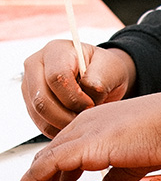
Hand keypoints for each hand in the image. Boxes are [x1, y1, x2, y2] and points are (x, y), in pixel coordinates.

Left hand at [14, 88, 160, 180]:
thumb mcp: (134, 162)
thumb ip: (117, 179)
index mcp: (94, 126)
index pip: (64, 153)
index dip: (54, 177)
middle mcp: (83, 126)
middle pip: (50, 157)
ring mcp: (83, 133)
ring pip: (45, 161)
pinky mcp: (86, 144)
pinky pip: (50, 163)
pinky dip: (35, 178)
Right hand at [21, 41, 136, 136]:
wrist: (100, 79)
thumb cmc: (105, 71)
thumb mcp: (111, 69)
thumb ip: (100, 79)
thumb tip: (88, 93)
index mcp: (56, 50)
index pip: (57, 77)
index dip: (75, 97)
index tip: (91, 104)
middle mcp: (36, 65)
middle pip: (42, 99)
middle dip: (67, 116)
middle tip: (86, 118)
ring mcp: (29, 85)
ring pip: (39, 114)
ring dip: (63, 124)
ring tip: (82, 120)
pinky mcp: (30, 103)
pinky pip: (41, 124)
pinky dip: (59, 130)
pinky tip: (74, 125)